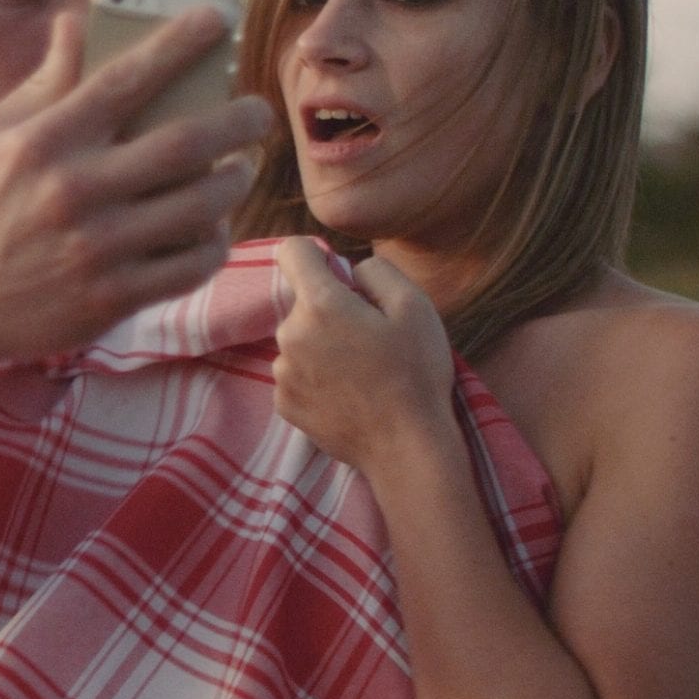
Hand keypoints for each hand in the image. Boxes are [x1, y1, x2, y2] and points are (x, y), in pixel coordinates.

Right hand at [0, 6, 273, 366]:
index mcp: (43, 140)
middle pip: (185, 143)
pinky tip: (213, 226)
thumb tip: (79, 19)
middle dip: (238, 120)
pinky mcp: (110, 297)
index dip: (180, 42)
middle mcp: (72, 190)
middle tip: (258, 112)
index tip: (217, 19)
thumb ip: (45, 80)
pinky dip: (215, 241)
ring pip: (200, 205)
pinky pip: (191, 264)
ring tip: (240, 168)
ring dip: (235, 181)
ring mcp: (95, 248)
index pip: (126, 77)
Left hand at [271, 237, 457, 470]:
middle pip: (303, 303)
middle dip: (331, 310)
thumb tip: (348, 267)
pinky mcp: (283, 403)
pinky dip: (317, 378)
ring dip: (324, 346)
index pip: (291, 251)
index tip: (338, 274)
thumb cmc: (416, 373)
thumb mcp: (415, 306)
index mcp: (320, 305)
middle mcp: (289, 334)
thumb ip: (375, 270)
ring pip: (300, 340)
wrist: (406, 447)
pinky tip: (349, 395)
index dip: (316, 255)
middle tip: (370, 339)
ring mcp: (282, 372)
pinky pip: (297, 373)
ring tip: (362, 372)